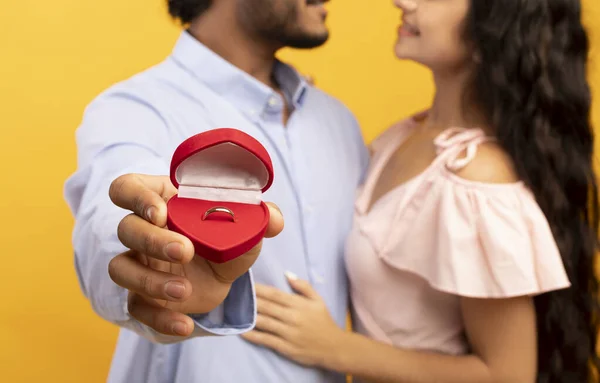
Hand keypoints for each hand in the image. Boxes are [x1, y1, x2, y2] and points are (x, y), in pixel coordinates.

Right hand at [107, 174, 283, 336]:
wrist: (218, 277)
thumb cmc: (224, 238)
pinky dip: (160, 319)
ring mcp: (139, 263)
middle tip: (185, 250)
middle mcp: (144, 230)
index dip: (137, 197)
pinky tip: (184, 325)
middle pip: (127, 228)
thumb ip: (259, 218)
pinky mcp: (142, 295)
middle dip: (153, 239)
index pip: (128, 188)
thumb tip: (273, 219)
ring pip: (121, 268)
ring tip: (186, 290)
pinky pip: (137, 308)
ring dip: (150, 280)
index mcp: (163, 201)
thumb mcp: (243, 227)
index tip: (161, 212)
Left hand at [241, 273, 344, 368]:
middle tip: (234, 294)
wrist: (334, 347)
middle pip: (266, 306)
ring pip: (264, 322)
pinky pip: (266, 340)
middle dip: (250, 300)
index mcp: (298, 304)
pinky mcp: (285, 347)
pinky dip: (253, 335)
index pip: (274, 294)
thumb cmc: (324, 321)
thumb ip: (303, 286)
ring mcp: (288, 333)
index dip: (259, 289)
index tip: (246, 283)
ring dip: (248, 316)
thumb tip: (287, 273)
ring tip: (234, 311)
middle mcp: (292, 317)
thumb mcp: (318, 300)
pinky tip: (242, 331)